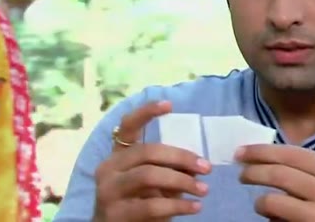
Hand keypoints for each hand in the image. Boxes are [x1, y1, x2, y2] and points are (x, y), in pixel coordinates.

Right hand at [93, 101, 212, 220]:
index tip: (169, 104)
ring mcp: (108, 191)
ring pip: (149, 175)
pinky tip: (195, 208)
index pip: (128, 126)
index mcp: (118, 155)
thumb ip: (170, 169)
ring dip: (182, 181)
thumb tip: (198, 163)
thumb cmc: (137, 203)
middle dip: (182, 157)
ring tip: (204, 190)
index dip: (146, 112)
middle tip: (206, 168)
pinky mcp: (116, 213)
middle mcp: (108, 168)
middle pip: (148, 151)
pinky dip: (178, 205)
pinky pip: (152, 205)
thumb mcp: (153, 183)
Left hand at [236, 144, 314, 221]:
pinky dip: (268, 216)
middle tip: (241, 174)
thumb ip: (299, 170)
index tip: (241, 152)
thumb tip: (258, 156)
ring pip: (272, 200)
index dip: (262, 150)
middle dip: (253, 171)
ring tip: (259, 203)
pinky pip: (274, 220)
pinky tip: (271, 218)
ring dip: (259, 201)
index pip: (291, 153)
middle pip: (279, 173)